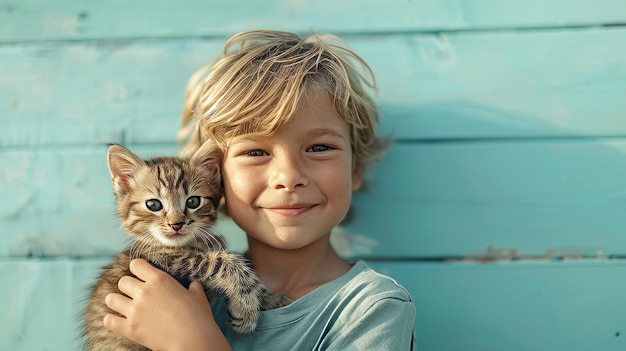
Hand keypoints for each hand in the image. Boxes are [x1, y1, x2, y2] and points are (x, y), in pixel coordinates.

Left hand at [103, 258, 231, 350]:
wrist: (193, 340)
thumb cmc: (198, 317)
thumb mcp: (197, 295)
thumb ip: (192, 287)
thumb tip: (193, 285)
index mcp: (159, 279)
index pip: (136, 264)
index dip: (137, 269)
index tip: (140, 275)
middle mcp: (144, 291)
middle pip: (122, 281)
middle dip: (127, 287)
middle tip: (134, 294)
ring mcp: (135, 310)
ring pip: (111, 298)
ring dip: (116, 301)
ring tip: (123, 306)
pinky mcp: (130, 328)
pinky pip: (108, 320)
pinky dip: (111, 320)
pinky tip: (118, 321)